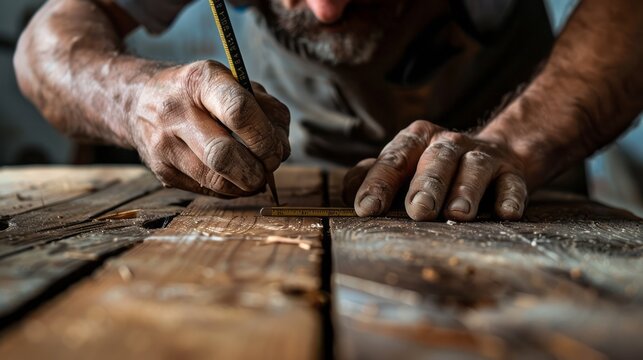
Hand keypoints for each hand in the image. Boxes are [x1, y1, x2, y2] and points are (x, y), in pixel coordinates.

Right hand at [129, 60, 289, 196]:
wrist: (138, 100)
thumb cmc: (201, 93)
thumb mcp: (233, 81)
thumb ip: (265, 109)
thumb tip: (282, 149)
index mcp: (200, 80)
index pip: (239, 111)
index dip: (264, 137)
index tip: (275, 148)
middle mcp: (176, 112)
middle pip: (224, 155)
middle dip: (257, 170)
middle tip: (268, 167)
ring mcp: (165, 145)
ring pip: (217, 181)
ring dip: (247, 184)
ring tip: (253, 173)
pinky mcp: (163, 172)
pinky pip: (209, 191)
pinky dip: (231, 189)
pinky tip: (233, 175)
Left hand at [343, 120, 527, 220]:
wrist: (494, 155)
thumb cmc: (432, 169)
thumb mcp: (401, 168)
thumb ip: (372, 178)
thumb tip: (349, 194)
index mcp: (415, 141)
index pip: (394, 159)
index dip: (379, 184)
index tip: (366, 209)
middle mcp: (448, 144)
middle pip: (436, 160)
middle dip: (426, 184)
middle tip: (418, 211)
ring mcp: (482, 156)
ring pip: (474, 168)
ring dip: (466, 190)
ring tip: (458, 213)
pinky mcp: (512, 173)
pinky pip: (512, 184)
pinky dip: (510, 198)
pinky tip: (506, 213)